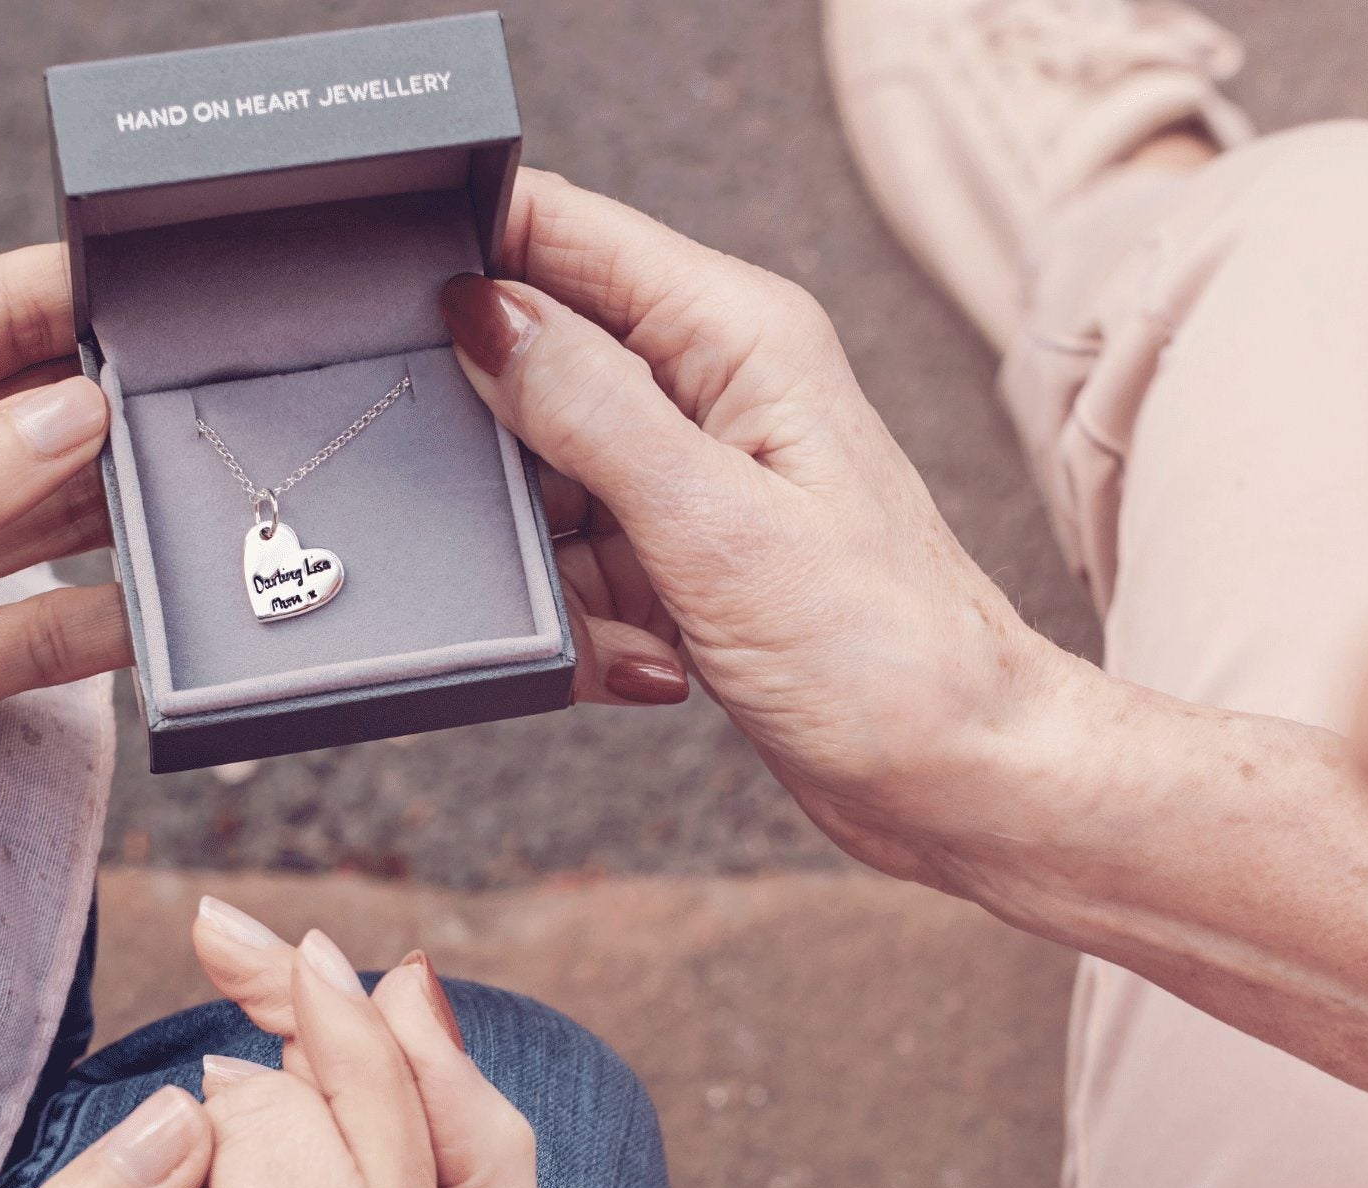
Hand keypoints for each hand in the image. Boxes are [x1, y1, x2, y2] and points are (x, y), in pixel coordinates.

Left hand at [0, 247, 129, 1109]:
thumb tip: (63, 415)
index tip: (158, 289)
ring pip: (27, 536)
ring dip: (110, 525)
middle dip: (103, 415)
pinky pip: (23, 647)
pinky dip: (93, 635)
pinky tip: (158, 622)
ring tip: (208, 511)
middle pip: (2, 430)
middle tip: (217, 410)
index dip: (49, 304)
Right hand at [437, 172, 1081, 882]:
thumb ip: (588, 407)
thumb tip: (482, 312)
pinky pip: (580, 559)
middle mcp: (717, 384)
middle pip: (532, 364)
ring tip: (627, 627)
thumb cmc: (885, 657)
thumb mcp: (713, 525)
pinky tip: (646, 662)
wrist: (959, 776)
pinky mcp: (688, 552)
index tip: (407, 329)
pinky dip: (589, 620)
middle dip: (506, 460)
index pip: (562, 230)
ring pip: (543, 479)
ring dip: (554, 566)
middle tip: (553, 536)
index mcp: (736, 333)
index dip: (470, 258)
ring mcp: (700, 471)